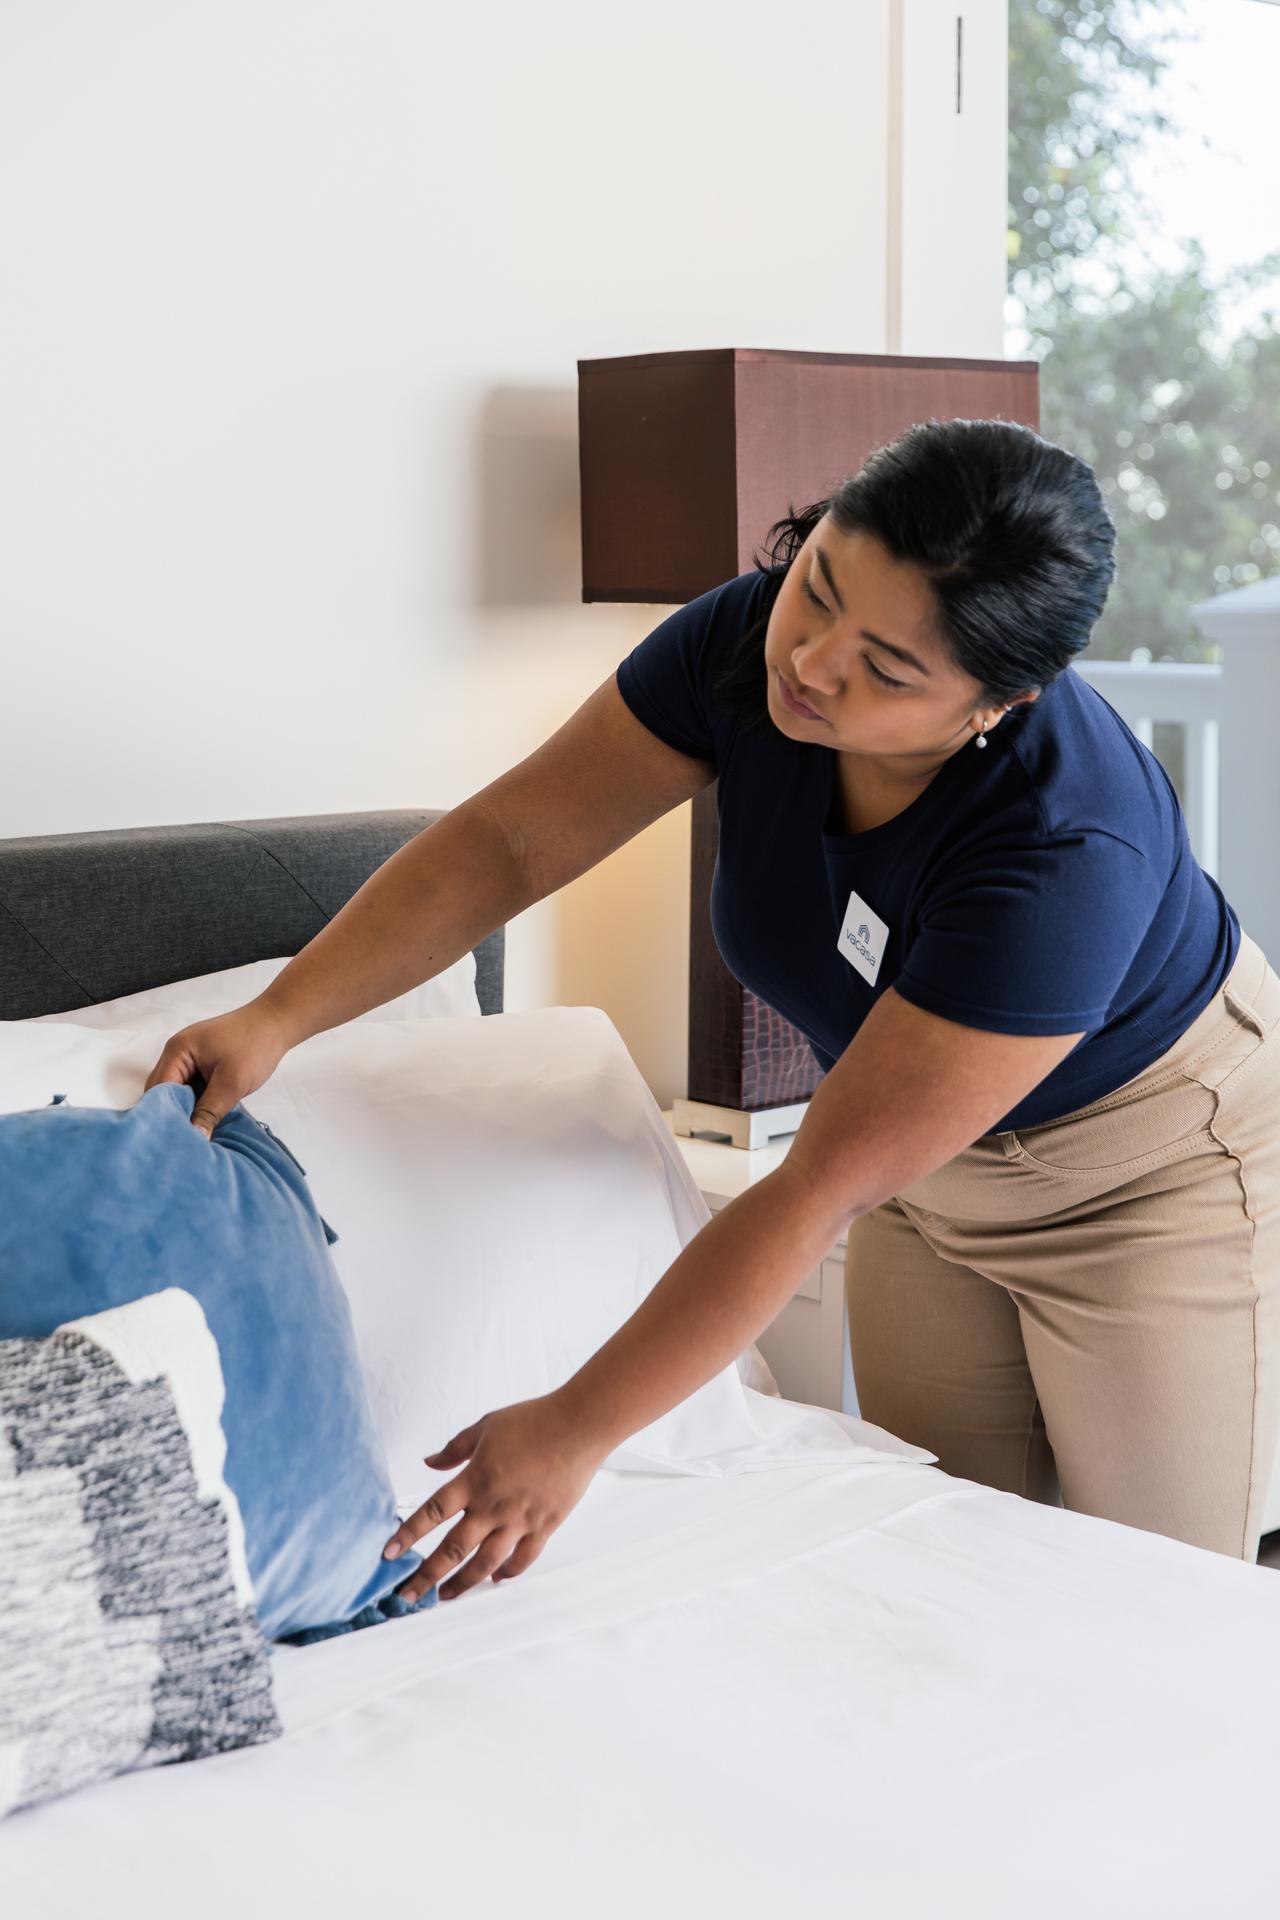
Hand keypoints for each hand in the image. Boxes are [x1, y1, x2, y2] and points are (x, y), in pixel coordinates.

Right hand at [142, 1003, 292, 1137]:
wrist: (276, 1022)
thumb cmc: (255, 1046)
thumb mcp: (232, 1083)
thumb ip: (209, 1111)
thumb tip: (194, 1137)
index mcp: (177, 1051)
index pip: (159, 1091)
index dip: (164, 1116)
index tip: (174, 1142)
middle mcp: (176, 1053)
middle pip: (162, 1092)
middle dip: (171, 1115)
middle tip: (181, 1143)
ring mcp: (188, 1057)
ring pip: (176, 1091)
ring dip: (184, 1110)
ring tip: (191, 1135)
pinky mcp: (200, 1063)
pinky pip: (189, 1087)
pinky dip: (194, 1102)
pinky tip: (202, 1119)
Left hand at [384, 1393, 610, 1604]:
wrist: (578, 1426)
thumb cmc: (532, 1420)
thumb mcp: (486, 1426)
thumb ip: (455, 1448)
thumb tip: (429, 1462)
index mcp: (475, 1479)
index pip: (432, 1512)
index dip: (408, 1535)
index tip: (388, 1554)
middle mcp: (493, 1505)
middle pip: (453, 1549)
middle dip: (426, 1576)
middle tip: (406, 1596)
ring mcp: (520, 1520)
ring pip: (485, 1563)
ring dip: (462, 1583)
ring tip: (445, 1597)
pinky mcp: (544, 1526)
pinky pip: (522, 1559)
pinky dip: (507, 1573)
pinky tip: (494, 1580)